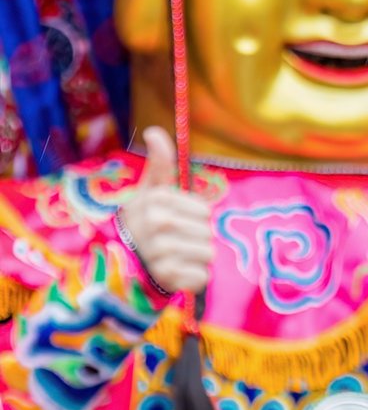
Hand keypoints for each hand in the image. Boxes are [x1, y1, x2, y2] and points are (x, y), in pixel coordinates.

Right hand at [120, 126, 213, 295]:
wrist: (118, 266)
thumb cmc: (142, 224)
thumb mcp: (148, 192)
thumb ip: (159, 164)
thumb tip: (154, 130)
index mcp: (156, 200)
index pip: (203, 212)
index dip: (192, 219)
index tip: (171, 222)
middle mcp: (157, 223)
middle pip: (207, 233)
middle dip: (195, 240)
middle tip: (171, 243)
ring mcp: (160, 251)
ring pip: (208, 255)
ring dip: (194, 260)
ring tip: (171, 259)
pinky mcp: (166, 277)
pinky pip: (201, 278)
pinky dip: (191, 279)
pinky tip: (173, 275)